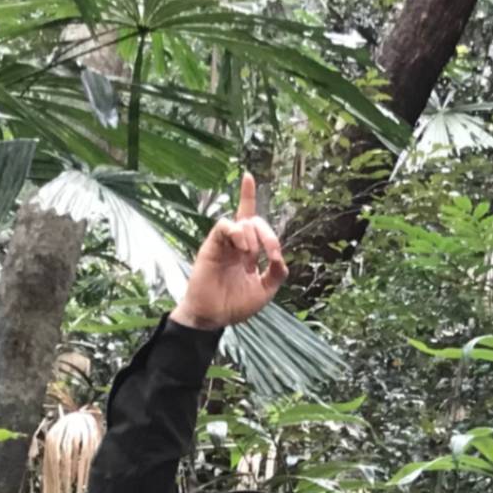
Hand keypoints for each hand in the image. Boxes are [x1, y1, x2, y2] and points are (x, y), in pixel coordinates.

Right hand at [172, 174, 287, 330]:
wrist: (213, 316)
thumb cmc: (235, 305)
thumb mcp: (264, 291)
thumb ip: (276, 274)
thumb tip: (280, 258)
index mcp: (247, 252)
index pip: (250, 220)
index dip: (247, 196)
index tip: (248, 176)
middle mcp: (236, 244)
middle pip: (253, 220)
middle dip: (268, 234)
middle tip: (270, 254)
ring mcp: (224, 244)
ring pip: (242, 222)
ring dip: (254, 238)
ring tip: (249, 257)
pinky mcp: (211, 245)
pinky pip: (224, 226)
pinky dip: (238, 233)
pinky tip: (242, 249)